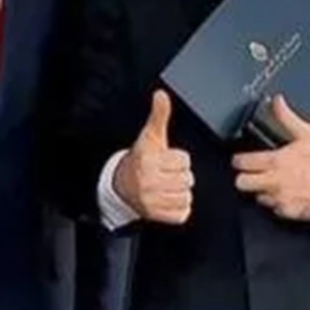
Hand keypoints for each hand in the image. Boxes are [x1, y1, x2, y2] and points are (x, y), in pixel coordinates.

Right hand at [112, 90, 192, 223]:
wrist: (121, 184)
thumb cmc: (141, 159)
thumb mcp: (150, 136)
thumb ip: (159, 115)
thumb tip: (161, 95)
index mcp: (148, 160)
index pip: (184, 161)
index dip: (179, 159)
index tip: (167, 160)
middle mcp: (148, 181)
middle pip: (187, 179)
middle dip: (180, 175)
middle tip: (167, 173)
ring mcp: (151, 200)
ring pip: (186, 196)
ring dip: (181, 191)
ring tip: (168, 185)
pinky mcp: (156, 215)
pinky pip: (182, 213)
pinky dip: (179, 207)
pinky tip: (168, 198)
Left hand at [232, 95, 309, 220]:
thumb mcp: (308, 132)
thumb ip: (286, 117)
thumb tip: (276, 102)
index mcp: (277, 161)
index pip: (242, 163)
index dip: (239, 160)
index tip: (241, 159)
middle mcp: (276, 182)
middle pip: (242, 184)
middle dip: (244, 177)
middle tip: (253, 173)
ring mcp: (282, 199)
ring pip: (257, 197)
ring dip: (262, 190)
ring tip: (275, 182)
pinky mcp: (290, 212)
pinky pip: (273, 209)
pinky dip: (277, 202)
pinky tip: (287, 192)